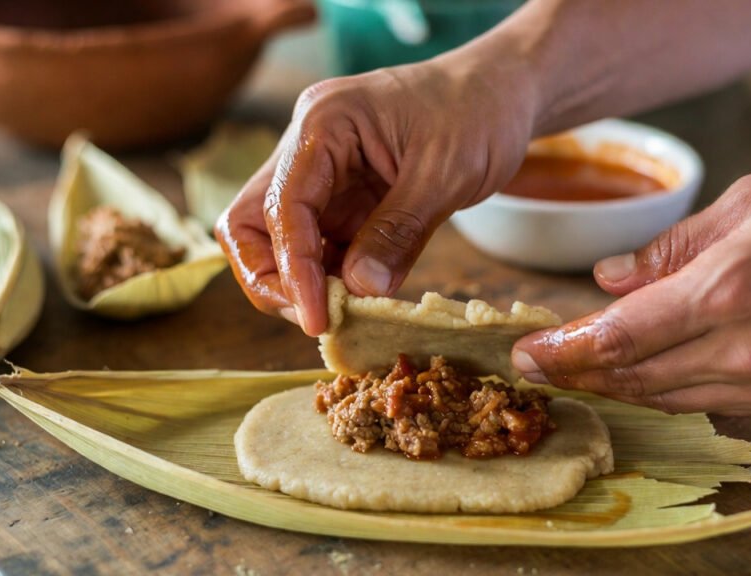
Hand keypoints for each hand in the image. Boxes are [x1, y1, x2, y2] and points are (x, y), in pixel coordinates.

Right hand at [216, 58, 533, 334]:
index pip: (282, 205)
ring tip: (341, 316)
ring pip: (276, 240)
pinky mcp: (340, 200)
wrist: (499, 92)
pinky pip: (317, 247)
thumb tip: (359, 289)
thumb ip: (399, 231)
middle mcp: (306, 147)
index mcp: (323, 123)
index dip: (293, 269)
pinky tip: (355, 301)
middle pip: (250, 223)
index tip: (318, 318)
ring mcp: (320, 175)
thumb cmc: (477, 113)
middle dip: (272, 278)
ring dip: (299, 284)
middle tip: (316, 319)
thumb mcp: (446, 173)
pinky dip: (328, 279)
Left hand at [513, 163, 750, 422]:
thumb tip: (610, 279)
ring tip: (584, 368)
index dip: (566, 349)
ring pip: (670, 397)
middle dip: (580, 370)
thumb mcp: (749, 204)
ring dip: (620, 385)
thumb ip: (670, 249)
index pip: (621, 336)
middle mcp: (747, 351)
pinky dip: (672, 390)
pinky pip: (713, 405)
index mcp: (728, 290)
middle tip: (540, 363)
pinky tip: (651, 373)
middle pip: (636, 376)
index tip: (528, 354)